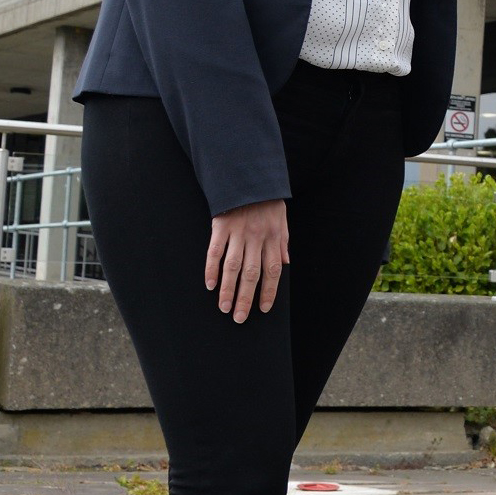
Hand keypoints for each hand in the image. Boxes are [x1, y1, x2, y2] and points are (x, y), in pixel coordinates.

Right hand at [207, 199, 288, 323]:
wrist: (248, 176)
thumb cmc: (266, 201)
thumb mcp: (282, 219)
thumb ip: (283, 241)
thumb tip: (285, 262)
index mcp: (273, 238)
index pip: (272, 270)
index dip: (269, 291)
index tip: (263, 309)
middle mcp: (256, 238)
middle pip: (251, 273)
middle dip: (246, 298)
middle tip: (239, 318)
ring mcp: (238, 233)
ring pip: (232, 266)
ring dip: (228, 289)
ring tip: (224, 308)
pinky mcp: (221, 226)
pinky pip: (215, 251)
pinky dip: (212, 269)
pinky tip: (210, 284)